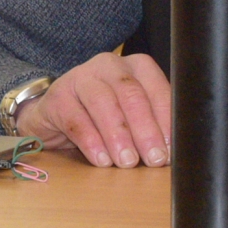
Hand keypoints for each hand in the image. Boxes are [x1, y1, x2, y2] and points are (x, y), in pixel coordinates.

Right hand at [13, 51, 172, 168]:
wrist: (56, 115)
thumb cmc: (103, 116)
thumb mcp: (131, 116)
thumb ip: (152, 126)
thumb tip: (171, 153)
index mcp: (137, 67)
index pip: (157, 90)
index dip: (166, 121)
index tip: (171, 150)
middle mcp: (111, 65)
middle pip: (132, 95)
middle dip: (146, 130)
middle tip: (154, 158)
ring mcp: (82, 77)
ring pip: (104, 104)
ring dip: (119, 136)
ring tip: (128, 162)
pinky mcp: (58, 96)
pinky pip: (77, 120)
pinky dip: (92, 143)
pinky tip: (102, 160)